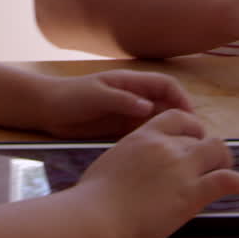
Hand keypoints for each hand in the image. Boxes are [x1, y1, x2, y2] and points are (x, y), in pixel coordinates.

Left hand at [36, 69, 192, 138]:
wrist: (47, 109)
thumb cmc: (70, 96)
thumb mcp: (96, 95)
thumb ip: (122, 100)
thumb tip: (148, 107)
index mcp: (130, 82)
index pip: (166, 85)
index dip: (181, 98)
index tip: (191, 117)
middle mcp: (134, 96)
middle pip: (166, 104)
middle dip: (181, 118)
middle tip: (191, 140)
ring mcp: (128, 113)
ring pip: (158, 120)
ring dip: (170, 131)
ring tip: (179, 150)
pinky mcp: (120, 129)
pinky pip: (144, 133)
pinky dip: (154, 140)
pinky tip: (158, 155)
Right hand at [75, 109, 238, 237]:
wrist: (97, 216)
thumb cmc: (94, 197)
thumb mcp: (112, 163)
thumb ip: (130, 158)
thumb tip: (133, 167)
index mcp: (144, 136)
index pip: (178, 118)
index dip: (191, 127)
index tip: (194, 138)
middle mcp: (166, 146)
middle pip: (201, 136)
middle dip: (208, 148)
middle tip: (210, 162)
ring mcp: (181, 168)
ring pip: (219, 151)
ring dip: (225, 161)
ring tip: (227, 172)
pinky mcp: (192, 193)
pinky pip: (226, 180)